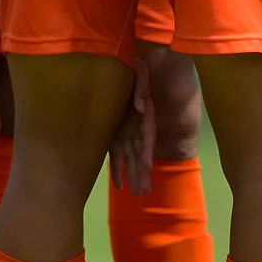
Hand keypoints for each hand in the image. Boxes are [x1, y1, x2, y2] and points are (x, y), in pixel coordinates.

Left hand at [106, 56, 156, 194]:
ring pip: (130, 157)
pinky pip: (117, 154)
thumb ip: (141, 87)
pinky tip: (118, 185)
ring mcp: (126, 131)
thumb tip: (140, 106)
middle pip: (140, 152)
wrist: (124, 67)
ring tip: (135, 194)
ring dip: (133, 175)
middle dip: (142, 172)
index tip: (147, 165)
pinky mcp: (114, 133)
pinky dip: (118, 169)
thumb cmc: (134, 68)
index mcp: (142, 114)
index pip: (147, 135)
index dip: (147, 150)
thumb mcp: (139, 72)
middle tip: (142, 192)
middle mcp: (136, 126)